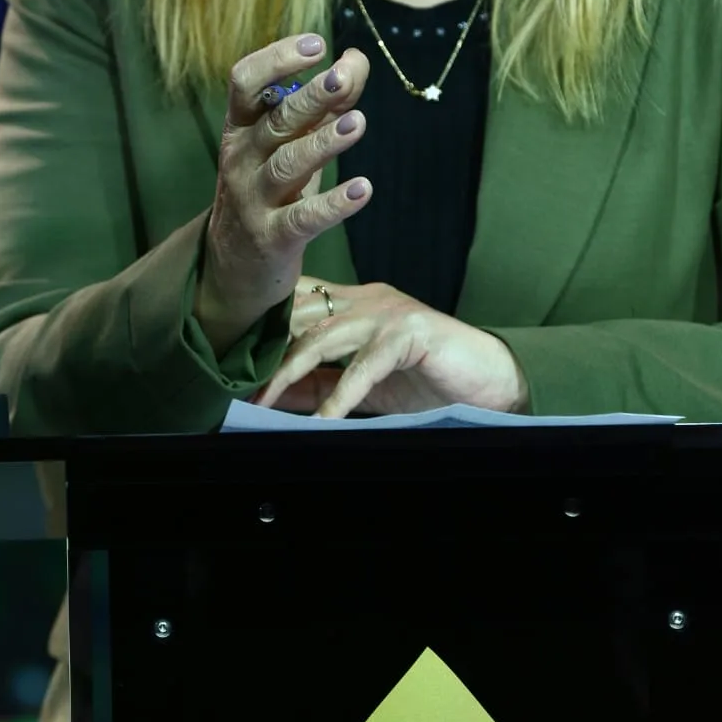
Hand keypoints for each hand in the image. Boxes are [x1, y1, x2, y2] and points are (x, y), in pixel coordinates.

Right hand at [194, 36, 372, 356]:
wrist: (235, 266)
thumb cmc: (270, 190)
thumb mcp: (291, 144)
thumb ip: (325, 104)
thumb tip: (356, 59)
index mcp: (240, 128)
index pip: (245, 82)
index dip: (277, 58)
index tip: (317, 43)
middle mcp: (241, 159)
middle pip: (275, 121)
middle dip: (310, 96)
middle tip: (342, 76)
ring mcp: (252, 200)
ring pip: (287, 165)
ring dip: (323, 143)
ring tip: (358, 123)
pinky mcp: (272, 237)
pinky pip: (303, 218)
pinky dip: (334, 204)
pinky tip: (363, 189)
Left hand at [258, 279, 528, 417]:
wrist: (491, 383)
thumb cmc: (428, 381)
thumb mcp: (363, 386)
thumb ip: (321, 385)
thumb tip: (274, 398)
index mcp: (355, 303)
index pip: (297, 304)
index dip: (262, 329)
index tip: (230, 363)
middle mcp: (367, 299)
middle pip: (299, 319)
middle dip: (264, 354)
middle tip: (235, 390)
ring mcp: (388, 313)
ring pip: (322, 338)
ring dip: (288, 374)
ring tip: (263, 405)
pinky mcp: (410, 333)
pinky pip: (363, 368)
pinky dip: (339, 397)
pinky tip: (322, 422)